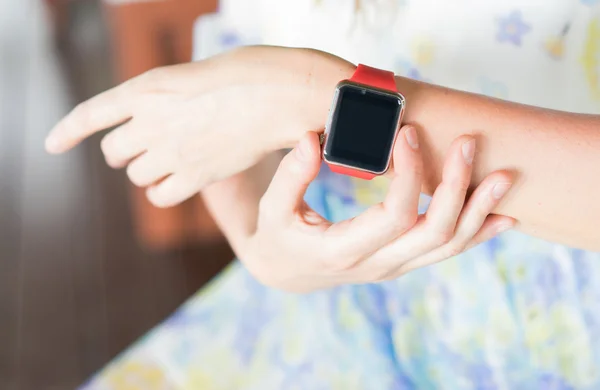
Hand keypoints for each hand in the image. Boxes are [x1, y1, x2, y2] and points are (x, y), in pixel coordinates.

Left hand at [45, 46, 353, 206]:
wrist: (284, 94)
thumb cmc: (252, 72)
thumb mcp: (198, 73)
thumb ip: (172, 98)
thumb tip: (165, 125)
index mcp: (148, 87)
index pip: (92, 113)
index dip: (67, 130)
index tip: (51, 144)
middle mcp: (152, 122)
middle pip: (113, 152)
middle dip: (124, 151)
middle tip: (144, 147)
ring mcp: (173, 152)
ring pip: (137, 176)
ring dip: (148, 170)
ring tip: (173, 159)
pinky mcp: (197, 176)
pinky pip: (161, 196)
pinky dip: (165, 191)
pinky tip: (180, 181)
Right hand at [239, 127, 514, 292]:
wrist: (289, 272)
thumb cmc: (279, 236)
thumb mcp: (273, 209)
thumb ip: (290, 176)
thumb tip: (312, 139)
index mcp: (344, 251)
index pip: (394, 216)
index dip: (408, 173)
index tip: (408, 133)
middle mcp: (377, 265)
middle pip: (434, 232)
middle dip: (456, 185)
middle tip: (468, 142)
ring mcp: (395, 267)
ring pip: (449, 246)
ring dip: (479, 210)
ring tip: (504, 177)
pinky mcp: (404, 261)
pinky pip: (448, 251)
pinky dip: (477, 233)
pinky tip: (503, 216)